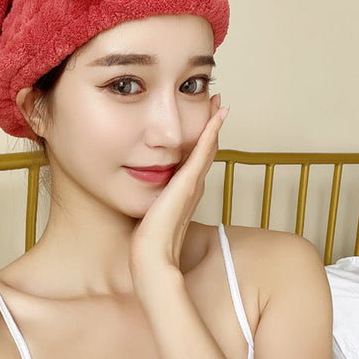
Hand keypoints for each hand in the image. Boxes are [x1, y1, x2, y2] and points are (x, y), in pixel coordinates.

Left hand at [129, 94, 227, 287]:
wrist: (151, 255)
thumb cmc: (147, 238)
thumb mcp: (151, 211)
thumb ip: (152, 198)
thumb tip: (139, 186)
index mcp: (185, 190)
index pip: (196, 158)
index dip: (202, 138)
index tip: (203, 118)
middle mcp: (194, 185)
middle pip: (207, 149)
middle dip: (211, 126)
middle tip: (216, 103)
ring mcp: (194, 183)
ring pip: (208, 147)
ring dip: (213, 124)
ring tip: (218, 103)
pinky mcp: (190, 182)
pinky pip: (203, 151)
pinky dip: (211, 132)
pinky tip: (217, 115)